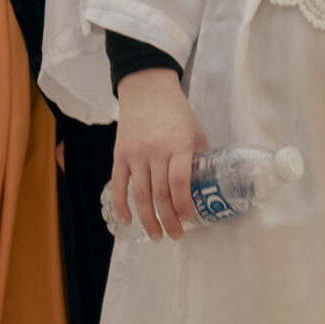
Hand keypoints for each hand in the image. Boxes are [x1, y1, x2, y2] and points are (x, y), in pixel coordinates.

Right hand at [111, 67, 208, 240]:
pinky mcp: (119, 154)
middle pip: (160, 193)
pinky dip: (121, 205)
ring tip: (157, 235)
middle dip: (168, 219)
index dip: (183, 204)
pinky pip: (118, 184)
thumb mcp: (195, 130)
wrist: (146, 88)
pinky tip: (128, 221)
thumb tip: (206, 186)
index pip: (179, 182)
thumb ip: (199, 157)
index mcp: (179, 144)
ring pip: (140, 194)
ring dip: (148, 219)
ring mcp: (135, 154)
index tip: (188, 219)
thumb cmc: (176, 110)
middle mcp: (155, 151)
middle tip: (175, 235)